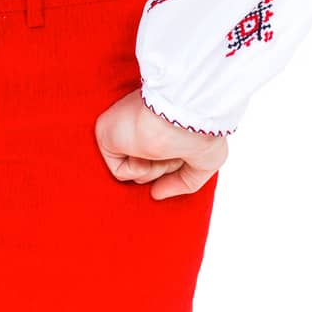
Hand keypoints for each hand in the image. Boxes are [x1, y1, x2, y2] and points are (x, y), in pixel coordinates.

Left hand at [95, 89, 228, 199]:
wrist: (183, 117)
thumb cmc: (200, 131)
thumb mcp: (206, 161)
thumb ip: (183, 181)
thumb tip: (155, 194)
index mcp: (158, 120)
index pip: (162, 155)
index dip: (175, 161)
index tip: (184, 148)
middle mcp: (139, 123)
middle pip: (152, 168)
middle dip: (166, 166)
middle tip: (173, 145)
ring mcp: (122, 129)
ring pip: (138, 173)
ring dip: (154, 167)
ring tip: (160, 143)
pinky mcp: (105, 135)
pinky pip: (121, 173)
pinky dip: (137, 168)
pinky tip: (145, 147)